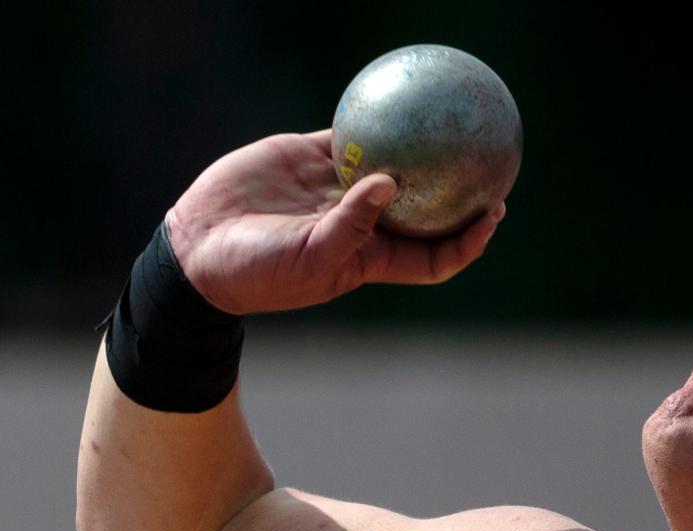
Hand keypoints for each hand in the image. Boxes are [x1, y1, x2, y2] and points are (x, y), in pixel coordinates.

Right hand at [164, 129, 503, 313]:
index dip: (467, 240)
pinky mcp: (310, 159)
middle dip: (459, 193)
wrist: (200, 248)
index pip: (434, 256)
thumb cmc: (259, 271)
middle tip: (491, 166)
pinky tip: (393, 97)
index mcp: (372, 259)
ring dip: (420, 150)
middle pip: (425, 209)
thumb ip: (351, 225)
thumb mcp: (309, 257)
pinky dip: (370, 120)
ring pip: (392, 166)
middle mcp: (363, 224)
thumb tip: (391, 183)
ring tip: (452, 123)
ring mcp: (337, 191)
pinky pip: (351, 135)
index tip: (492, 217)